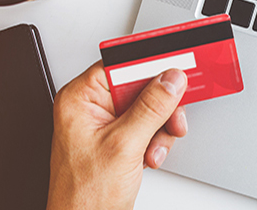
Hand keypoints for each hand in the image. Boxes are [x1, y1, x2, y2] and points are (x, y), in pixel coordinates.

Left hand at [46, 61, 188, 209]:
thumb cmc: (84, 195)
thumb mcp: (124, 146)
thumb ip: (151, 108)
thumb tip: (170, 80)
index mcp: (80, 99)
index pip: (120, 65)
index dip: (150, 63)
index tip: (176, 62)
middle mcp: (91, 108)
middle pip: (139, 86)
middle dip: (160, 107)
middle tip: (173, 118)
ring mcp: (106, 125)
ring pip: (149, 108)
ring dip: (160, 129)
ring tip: (154, 149)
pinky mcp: (119, 141)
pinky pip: (148, 127)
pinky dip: (156, 141)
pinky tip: (150, 157)